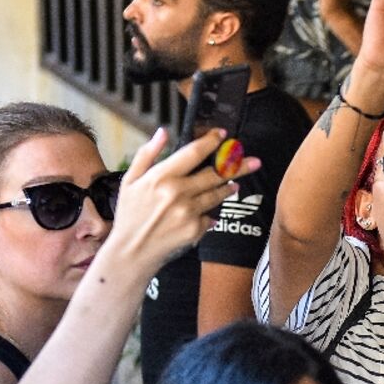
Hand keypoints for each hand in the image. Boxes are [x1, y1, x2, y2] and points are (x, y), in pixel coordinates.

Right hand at [107, 127, 258, 270]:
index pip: (193, 153)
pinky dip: (209, 212)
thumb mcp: (130, 180)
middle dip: (237, 165)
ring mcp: (188, 212)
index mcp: (161, 177)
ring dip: (229, 187)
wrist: (131, 251)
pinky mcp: (196, 229)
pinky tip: (207, 211)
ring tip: (235, 183)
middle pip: (216, 173)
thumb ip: (147, 154)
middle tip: (254, 161)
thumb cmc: (130, 214)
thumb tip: (162, 132)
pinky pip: (210, 216)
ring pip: (218, 194)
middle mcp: (177, 193)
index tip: (222, 135)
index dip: (211, 142)